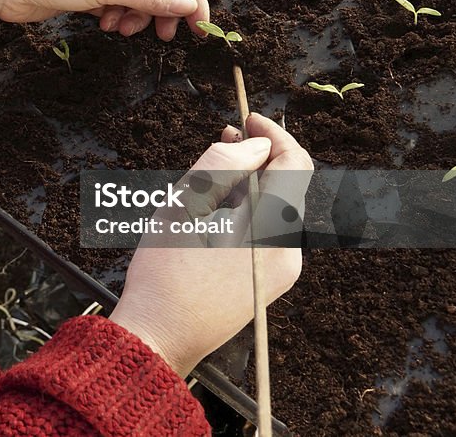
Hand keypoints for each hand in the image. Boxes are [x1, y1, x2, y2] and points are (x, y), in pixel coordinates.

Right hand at [107, 114, 313, 376]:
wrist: (160, 337)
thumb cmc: (165, 271)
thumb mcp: (185, 204)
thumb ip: (223, 163)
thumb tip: (255, 145)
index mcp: (273, 226)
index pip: (294, 162)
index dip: (272, 134)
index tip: (245, 119)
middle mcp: (289, 249)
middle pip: (287, 185)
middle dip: (258, 157)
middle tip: (224, 137)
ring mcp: (281, 271)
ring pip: (274, 209)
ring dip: (250, 183)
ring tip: (210, 173)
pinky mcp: (267, 285)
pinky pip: (265, 234)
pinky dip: (246, 210)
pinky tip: (213, 209)